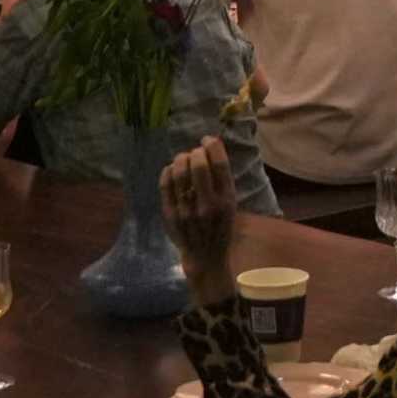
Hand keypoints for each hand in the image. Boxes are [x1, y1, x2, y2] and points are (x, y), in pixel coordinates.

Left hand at [160, 136, 243, 304]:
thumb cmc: (221, 226)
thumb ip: (222, 177)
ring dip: (181, 158)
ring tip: (184, 159)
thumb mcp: (231, 203)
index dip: (212, 145)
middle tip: (196, 153)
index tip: (208, 140)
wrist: (205, 257)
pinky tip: (173, 170)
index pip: (219, 164)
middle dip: (196, 152)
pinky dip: (168, 171)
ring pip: (179, 172)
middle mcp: (207, 205)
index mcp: (227, 201)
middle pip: (198, 165)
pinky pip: (165, 183)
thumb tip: (213, 143)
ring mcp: (186, 211)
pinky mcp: (170, 214)